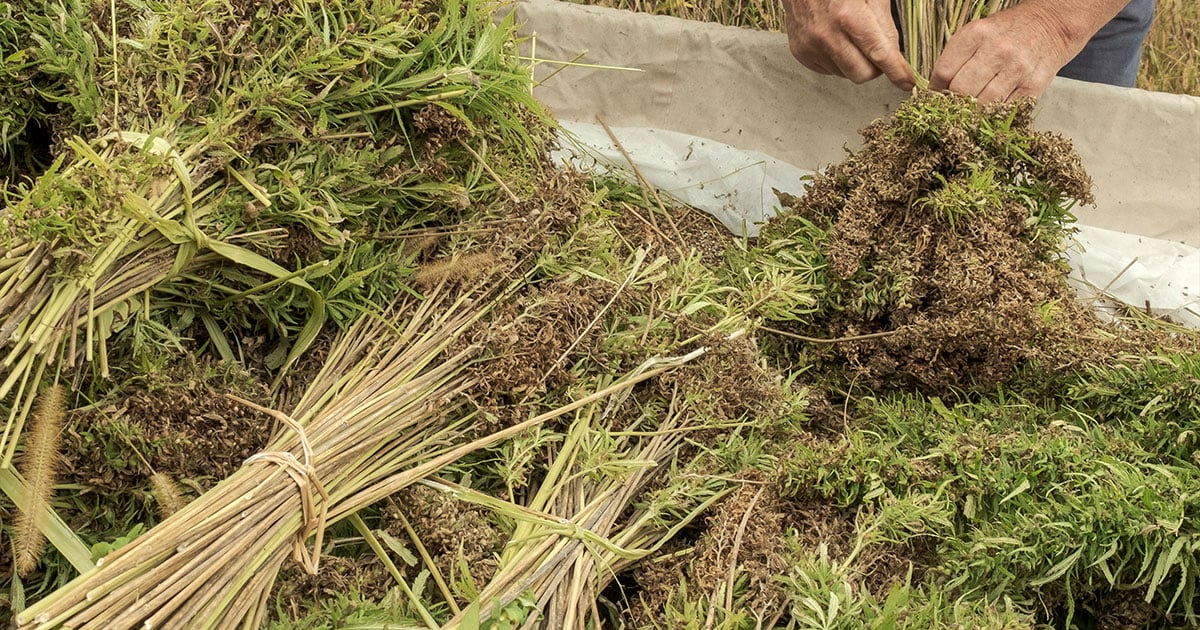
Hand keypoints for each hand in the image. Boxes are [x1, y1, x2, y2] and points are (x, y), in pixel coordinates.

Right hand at [783, 0, 915, 90]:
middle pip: (862, 74)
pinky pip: (829, 70)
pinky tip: (835, 41)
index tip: (906, 83)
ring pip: (846, 74)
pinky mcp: (801, 53)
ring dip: (855, 63)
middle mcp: (827, 35)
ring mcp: (811, 46)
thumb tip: (895, 57)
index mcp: (848, 15)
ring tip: (849, 37)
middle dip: (875, 67)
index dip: (896, 71)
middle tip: (876, 51)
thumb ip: (885, 26)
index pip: (879, 54)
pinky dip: (838, 61)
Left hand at [929, 2, 1109, 101]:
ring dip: (973, 111)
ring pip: (982, 104)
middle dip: (954, 102)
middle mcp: (997, 50)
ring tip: (972, 110)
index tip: (936, 96)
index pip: (944, 71)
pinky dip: (994, 114)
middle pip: (961, 91)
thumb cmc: (1007, 32)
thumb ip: (955, 58)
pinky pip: (1004, 110)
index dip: (935, 89)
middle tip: (954, 106)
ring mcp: (1017, 68)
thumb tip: (934, 90)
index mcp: (977, 34)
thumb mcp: (977, 33)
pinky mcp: (1033, 86)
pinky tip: (991, 110)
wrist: (1051, 26)